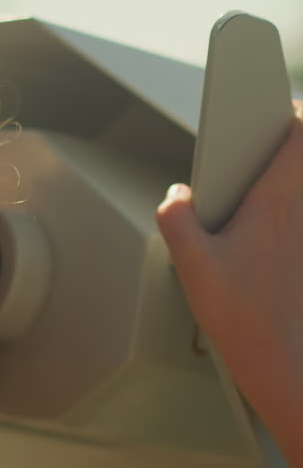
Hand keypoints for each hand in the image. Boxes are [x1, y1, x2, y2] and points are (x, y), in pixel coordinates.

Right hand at [157, 105, 302, 467]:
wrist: (284, 364)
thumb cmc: (246, 319)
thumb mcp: (193, 266)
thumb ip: (177, 219)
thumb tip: (179, 199)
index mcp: (276, 202)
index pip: (301, 132)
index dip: (292, 111)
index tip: (274, 103)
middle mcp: (301, 213)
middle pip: (301, 159)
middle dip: (284, 145)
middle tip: (259, 146)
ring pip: (298, 193)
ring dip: (281, 185)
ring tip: (250, 194)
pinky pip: (295, 224)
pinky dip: (282, 220)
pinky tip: (257, 240)